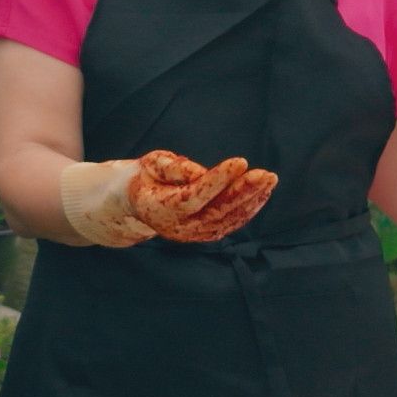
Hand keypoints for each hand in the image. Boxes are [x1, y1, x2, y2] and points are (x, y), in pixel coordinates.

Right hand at [60, 153, 276, 246]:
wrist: (129, 204)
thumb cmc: (141, 178)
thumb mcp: (150, 164)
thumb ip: (173, 168)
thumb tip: (198, 174)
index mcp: (159, 208)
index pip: (194, 197)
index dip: (218, 181)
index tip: (240, 162)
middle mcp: (176, 227)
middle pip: (216, 213)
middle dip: (243, 193)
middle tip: (266, 174)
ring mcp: (190, 234)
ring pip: (226, 221)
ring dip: (250, 202)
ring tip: (268, 181)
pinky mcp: (201, 233)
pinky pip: (227, 224)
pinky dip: (246, 210)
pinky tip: (261, 194)